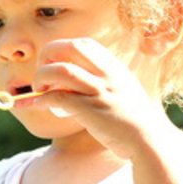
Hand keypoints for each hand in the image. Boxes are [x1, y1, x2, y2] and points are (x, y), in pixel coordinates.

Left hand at [32, 38, 170, 158]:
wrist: (147, 140)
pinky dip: (40, 99)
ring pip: (60, 71)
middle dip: (47, 56)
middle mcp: (106, 73)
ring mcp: (99, 91)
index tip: (52, 65)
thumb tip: (76, 75)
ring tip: (38, 90)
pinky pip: (58, 98)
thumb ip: (104, 78)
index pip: (82, 44)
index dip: (60, 49)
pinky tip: (35, 104)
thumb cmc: (130, 117)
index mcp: (113, 66)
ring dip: (41, 77)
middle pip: (69, 47)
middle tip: (41, 74)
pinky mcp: (90, 110)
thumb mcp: (122, 88)